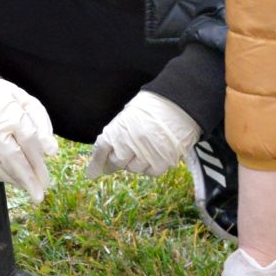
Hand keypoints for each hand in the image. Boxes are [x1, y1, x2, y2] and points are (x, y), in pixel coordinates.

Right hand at [0, 77, 58, 200]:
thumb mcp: (21, 100)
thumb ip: (39, 122)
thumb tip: (51, 151)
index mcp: (8, 110)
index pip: (29, 142)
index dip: (39, 164)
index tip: (46, 180)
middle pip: (12, 158)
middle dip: (28, 180)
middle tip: (38, 195)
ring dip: (11, 180)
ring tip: (23, 186)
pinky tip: (2, 178)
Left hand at [87, 90, 201, 177]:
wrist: (181, 103)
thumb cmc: (155, 105)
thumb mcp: (130, 114)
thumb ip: (118, 131)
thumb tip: (108, 150)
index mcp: (119, 128)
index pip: (102, 149)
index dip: (97, 161)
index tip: (94, 170)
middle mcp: (130, 143)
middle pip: (116, 162)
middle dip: (117, 162)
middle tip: (122, 158)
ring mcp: (146, 153)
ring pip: (134, 169)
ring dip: (135, 163)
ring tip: (143, 151)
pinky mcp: (162, 161)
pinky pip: (151, 172)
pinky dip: (150, 167)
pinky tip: (154, 156)